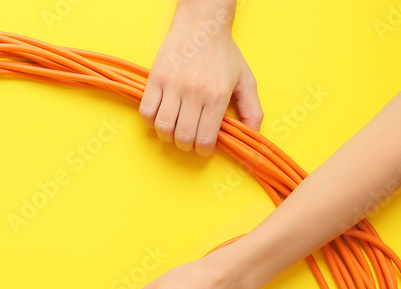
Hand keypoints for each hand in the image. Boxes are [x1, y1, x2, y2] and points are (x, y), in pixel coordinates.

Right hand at [139, 1, 261, 154]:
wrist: (201, 26)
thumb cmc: (224, 54)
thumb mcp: (246, 80)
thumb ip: (253, 110)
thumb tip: (253, 136)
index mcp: (217, 95)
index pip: (205, 139)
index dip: (204, 150)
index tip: (204, 146)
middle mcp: (195, 92)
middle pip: (183, 137)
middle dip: (186, 145)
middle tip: (189, 138)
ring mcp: (173, 85)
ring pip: (163, 128)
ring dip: (167, 135)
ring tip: (174, 128)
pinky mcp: (156, 79)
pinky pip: (147, 112)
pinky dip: (151, 121)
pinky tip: (161, 115)